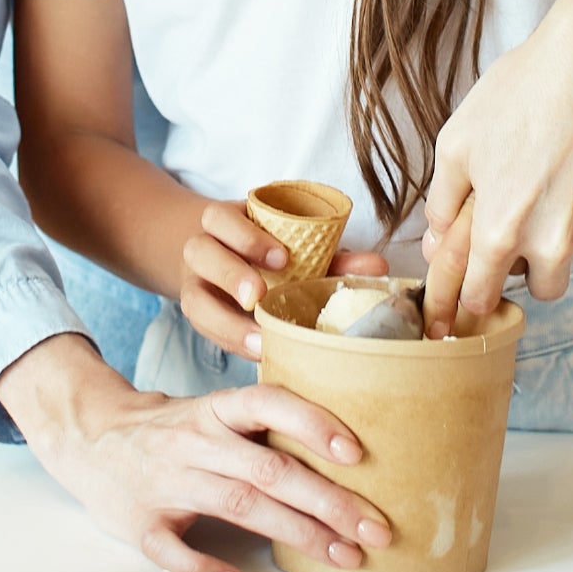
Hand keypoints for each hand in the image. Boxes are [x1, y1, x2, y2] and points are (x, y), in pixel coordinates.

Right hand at [0, 335, 394, 571]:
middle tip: (376, 528)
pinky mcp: (140, 522)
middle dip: (329, 501)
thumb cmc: (171, 428)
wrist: (87, 435)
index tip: (357, 454)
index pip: (270, 404)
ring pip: (239, 507)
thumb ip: (265, 425)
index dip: (314, 425)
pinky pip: (175, 552)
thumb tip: (348, 448)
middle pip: (270, 469)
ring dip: (297, 533)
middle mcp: (194, 441)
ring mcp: (166, 482)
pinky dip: (208, 569)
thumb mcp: (213, 411)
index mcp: (216, 410)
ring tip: (343, 555)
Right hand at [181, 198, 389, 360]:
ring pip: (193, 299)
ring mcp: (195, 284)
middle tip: (260, 295)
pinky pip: (203, 331)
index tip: (283, 259)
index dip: (247, 237)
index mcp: (224, 222)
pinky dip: (230, 342)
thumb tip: (379, 268)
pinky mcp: (198, 314)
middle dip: (231, 273)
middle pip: (199, 252)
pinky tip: (259, 353)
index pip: (220, 218)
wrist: (221, 256)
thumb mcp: (296, 245)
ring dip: (225, 321)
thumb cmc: (269, 250)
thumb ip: (333, 256)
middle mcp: (201, 249)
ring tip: (260, 338)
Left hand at [418, 0, 572, 334]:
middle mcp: (552, 242)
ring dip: (571, 234)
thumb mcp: (459, 139)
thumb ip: (443, 201)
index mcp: (501, 229)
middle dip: (532, 265)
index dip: (472, 301)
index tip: (471, 305)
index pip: (481, 296)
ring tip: (568, 177)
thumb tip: (435, 242)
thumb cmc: (524, 91)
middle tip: (533, 219)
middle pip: (541, 288)